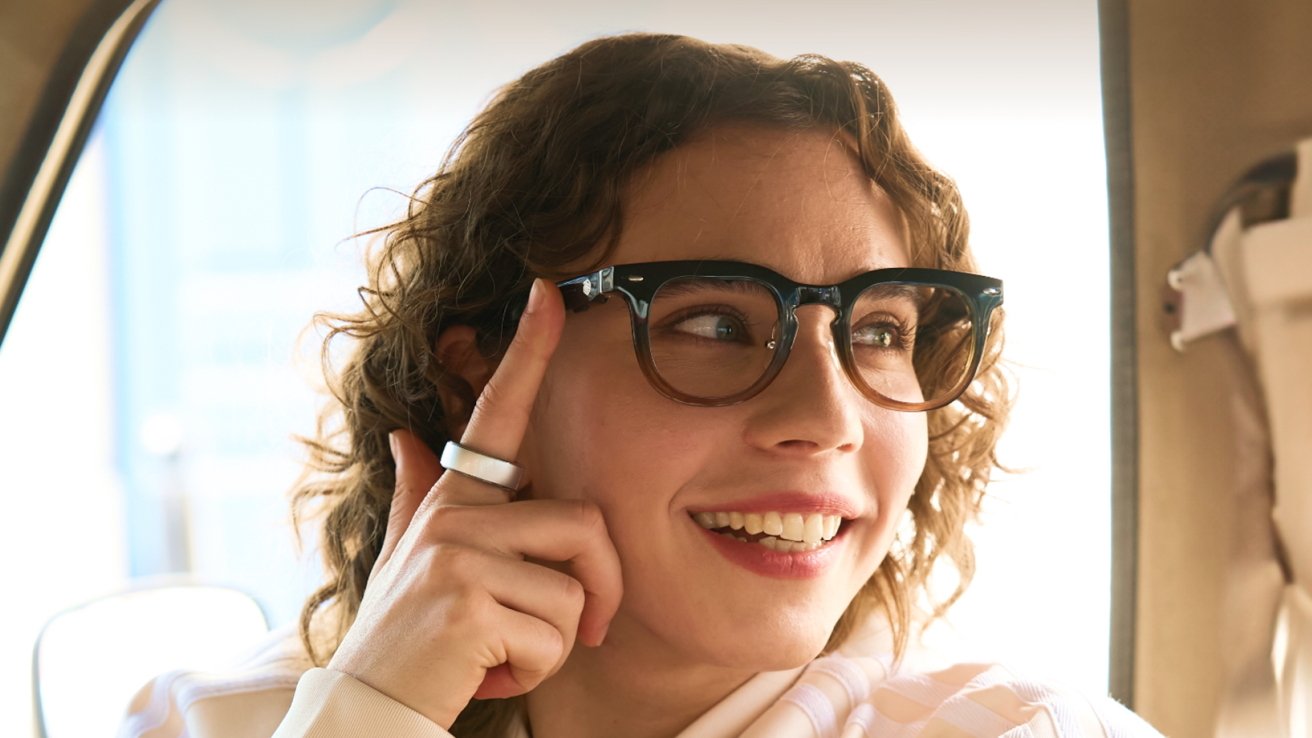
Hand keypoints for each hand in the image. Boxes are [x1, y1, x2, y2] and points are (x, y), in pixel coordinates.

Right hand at [326, 278, 623, 728]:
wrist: (370, 703)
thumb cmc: (404, 632)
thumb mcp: (404, 557)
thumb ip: (415, 493)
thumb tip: (406, 432)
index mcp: (452, 499)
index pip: (497, 414)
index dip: (526, 351)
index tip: (548, 293)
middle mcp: (453, 516)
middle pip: (585, 525)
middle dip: (602, 589)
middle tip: (584, 630)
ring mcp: (457, 556)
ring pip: (575, 591)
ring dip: (556, 642)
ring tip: (503, 651)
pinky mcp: (467, 602)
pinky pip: (555, 633)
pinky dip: (537, 668)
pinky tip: (490, 670)